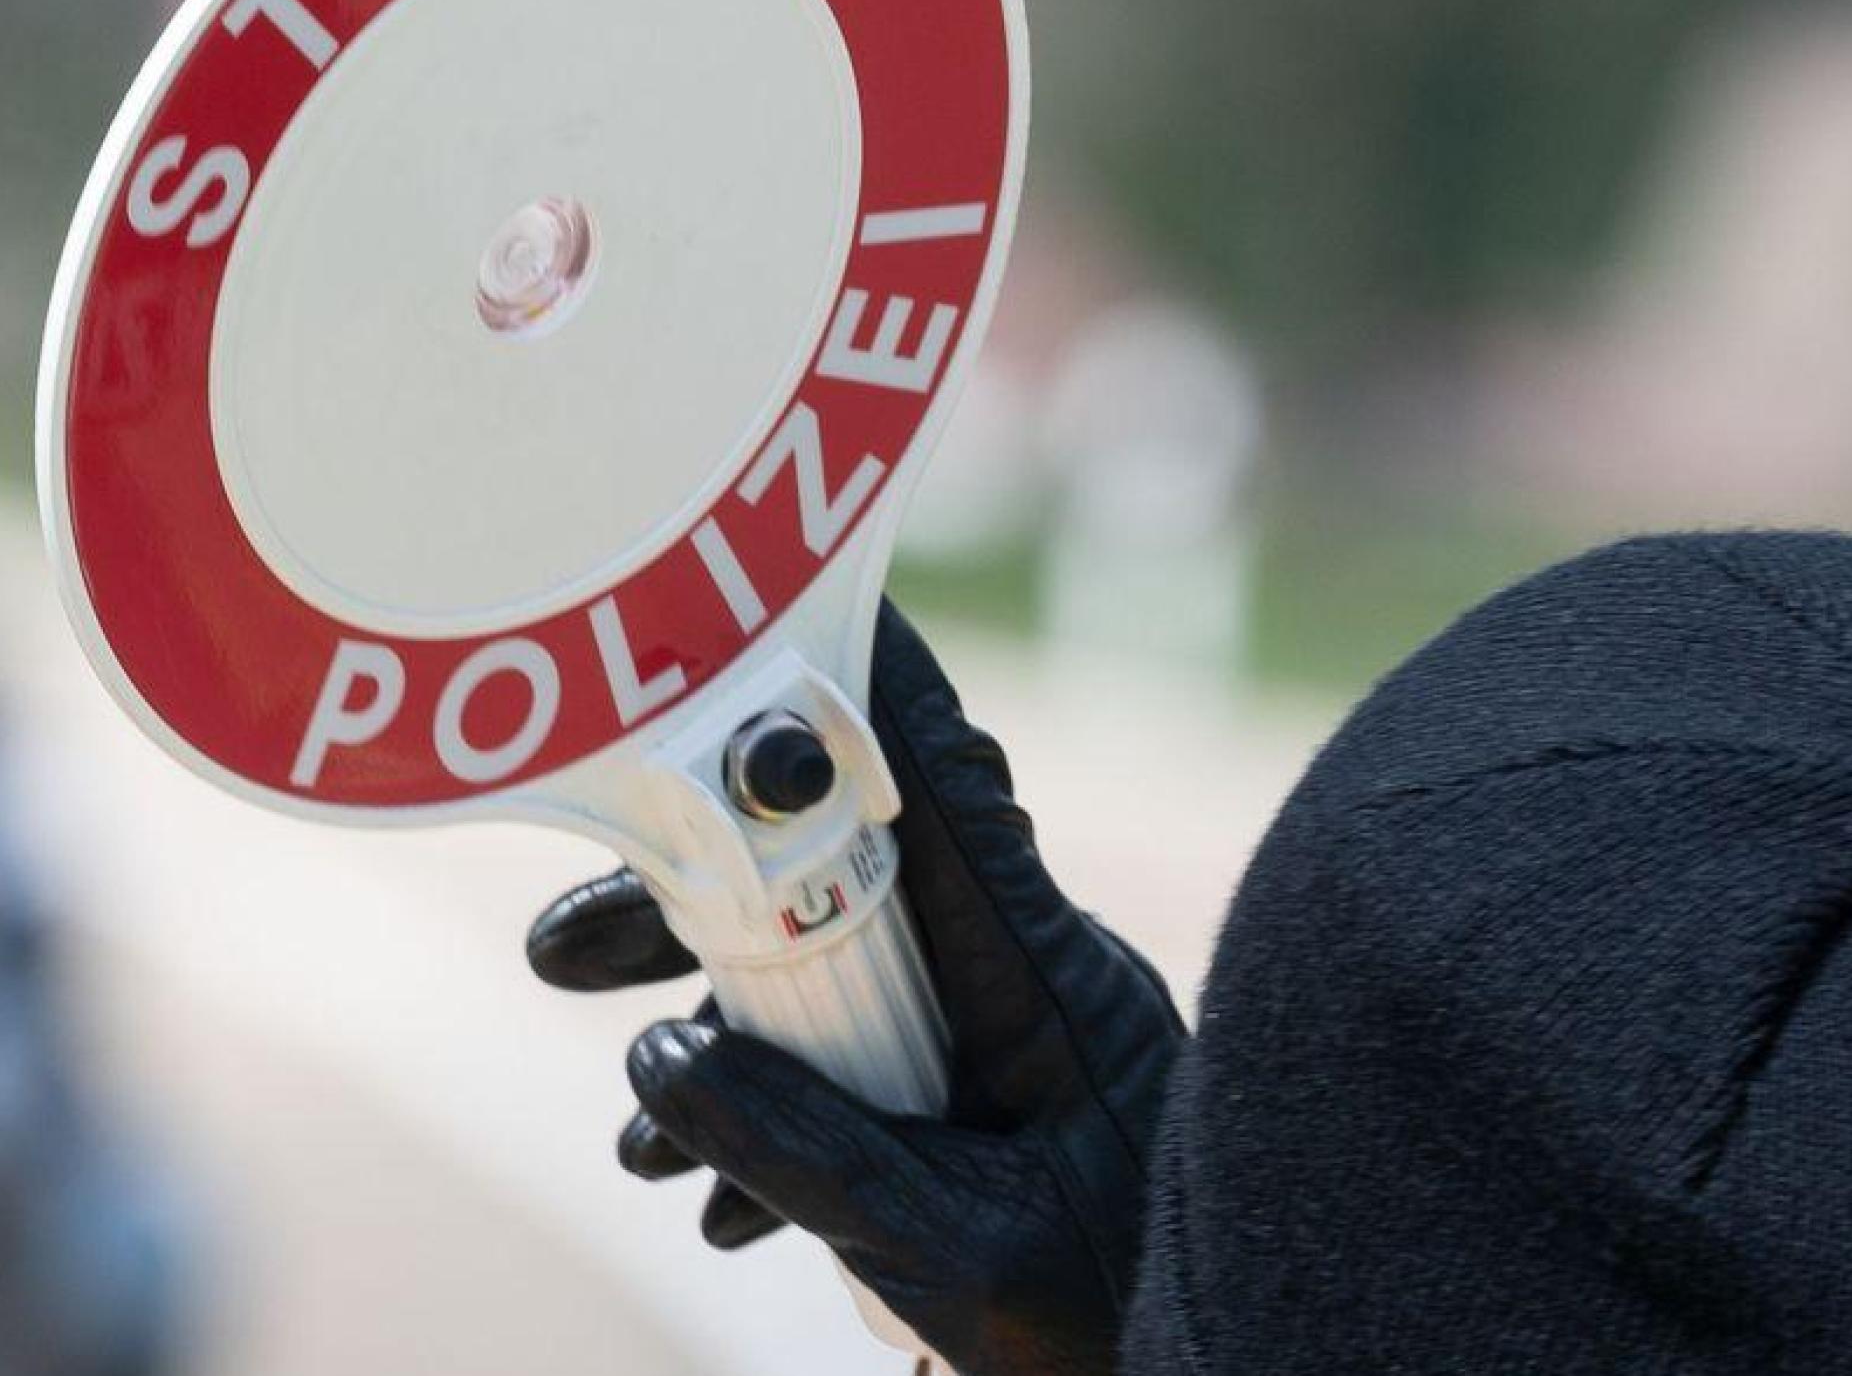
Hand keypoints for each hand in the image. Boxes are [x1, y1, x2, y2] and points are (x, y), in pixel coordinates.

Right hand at [527, 600, 1185, 1375]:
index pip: (941, 788)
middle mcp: (1024, 974)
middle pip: (842, 878)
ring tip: (635, 1145)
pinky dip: (774, 1109)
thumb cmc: (1126, 1321)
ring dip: (719, 1031)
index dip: (856, 684)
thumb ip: (810, 1157)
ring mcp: (1005, 1030)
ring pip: (833, 971)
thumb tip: (662, 1061)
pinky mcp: (987, 1086)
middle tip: (565, 951)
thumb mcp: (957, 1252)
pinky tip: (715, 1199)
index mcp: (1045, 979)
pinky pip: (859, 1056)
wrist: (1235, 1364)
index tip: (765, 603)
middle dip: (696, 906)